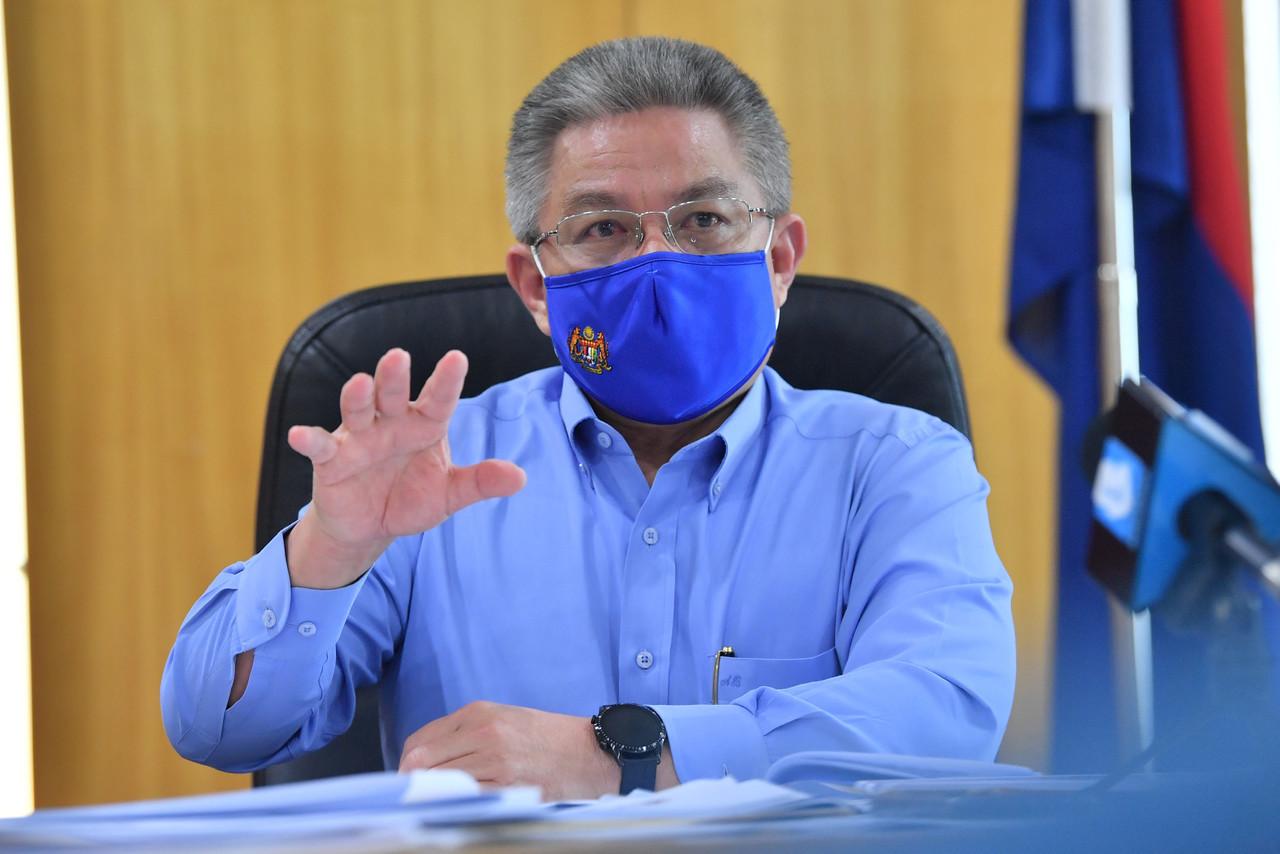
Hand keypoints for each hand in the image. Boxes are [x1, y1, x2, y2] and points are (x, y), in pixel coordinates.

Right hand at [285, 349, 526, 587]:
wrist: (371, 526)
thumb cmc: (412, 497)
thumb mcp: (449, 495)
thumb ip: (480, 483)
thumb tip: (520, 477)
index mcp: (424, 425)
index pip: (438, 399)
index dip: (446, 381)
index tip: (457, 358)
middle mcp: (391, 423)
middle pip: (393, 394)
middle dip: (395, 377)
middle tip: (399, 356)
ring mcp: (358, 438)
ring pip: (357, 410)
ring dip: (356, 397)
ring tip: (359, 383)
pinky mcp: (331, 460)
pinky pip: (319, 446)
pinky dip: (309, 440)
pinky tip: (300, 435)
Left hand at [398, 702, 622, 800]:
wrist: (591, 753)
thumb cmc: (546, 738)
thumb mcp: (504, 718)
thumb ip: (464, 733)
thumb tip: (423, 759)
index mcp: (479, 714)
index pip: (419, 741)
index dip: (406, 764)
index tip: (409, 779)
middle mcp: (483, 734)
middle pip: (420, 762)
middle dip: (412, 783)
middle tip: (415, 798)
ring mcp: (495, 762)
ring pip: (437, 783)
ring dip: (431, 796)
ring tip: (436, 804)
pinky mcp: (508, 788)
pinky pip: (465, 800)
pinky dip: (455, 806)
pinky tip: (459, 809)